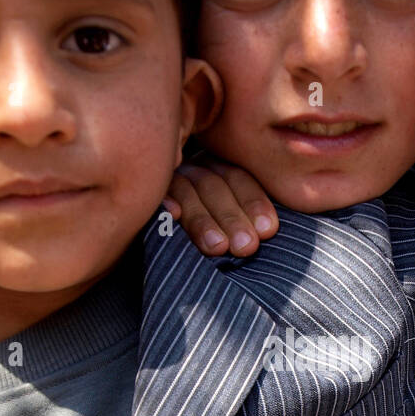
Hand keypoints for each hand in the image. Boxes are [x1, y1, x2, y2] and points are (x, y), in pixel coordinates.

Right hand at [163, 155, 278, 256]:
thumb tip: (271, 231)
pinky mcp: (142, 192)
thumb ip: (253, 221)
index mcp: (217, 167)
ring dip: (203, 220)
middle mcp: (191, 169)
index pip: (238, 178)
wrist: (156, 248)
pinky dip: (163, 202)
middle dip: (232, 217)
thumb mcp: (239, 223)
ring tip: (218, 248)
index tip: (268, 230)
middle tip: (246, 247)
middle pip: (213, 185)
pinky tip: (172, 215)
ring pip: (186, 191)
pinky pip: (153, 194)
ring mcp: (166, 179)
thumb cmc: (221, 237)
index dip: (254, 203)